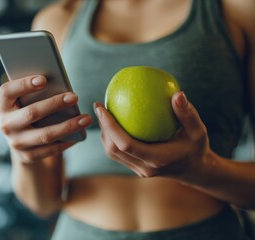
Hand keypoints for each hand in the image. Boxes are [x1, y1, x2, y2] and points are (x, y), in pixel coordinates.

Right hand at [0, 75, 91, 162]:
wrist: (19, 138)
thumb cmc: (26, 108)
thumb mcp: (23, 98)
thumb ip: (35, 89)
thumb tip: (58, 80)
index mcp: (1, 105)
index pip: (8, 92)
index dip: (24, 84)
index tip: (44, 79)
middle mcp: (5, 124)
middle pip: (32, 113)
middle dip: (55, 104)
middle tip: (74, 97)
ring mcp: (15, 143)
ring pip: (45, 134)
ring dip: (68, 126)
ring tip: (86, 119)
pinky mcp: (27, 156)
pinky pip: (50, 149)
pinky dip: (67, 141)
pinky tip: (80, 134)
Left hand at [94, 91, 211, 177]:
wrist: (195, 171)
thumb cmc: (196, 148)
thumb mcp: (198, 131)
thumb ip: (188, 114)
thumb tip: (178, 94)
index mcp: (157, 159)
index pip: (126, 144)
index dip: (111, 127)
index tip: (102, 108)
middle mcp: (145, 167)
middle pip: (114, 149)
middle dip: (103, 127)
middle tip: (99, 105)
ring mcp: (139, 170)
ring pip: (112, 153)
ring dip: (104, 133)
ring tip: (102, 113)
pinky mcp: (136, 168)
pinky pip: (118, 154)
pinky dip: (111, 138)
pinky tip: (111, 122)